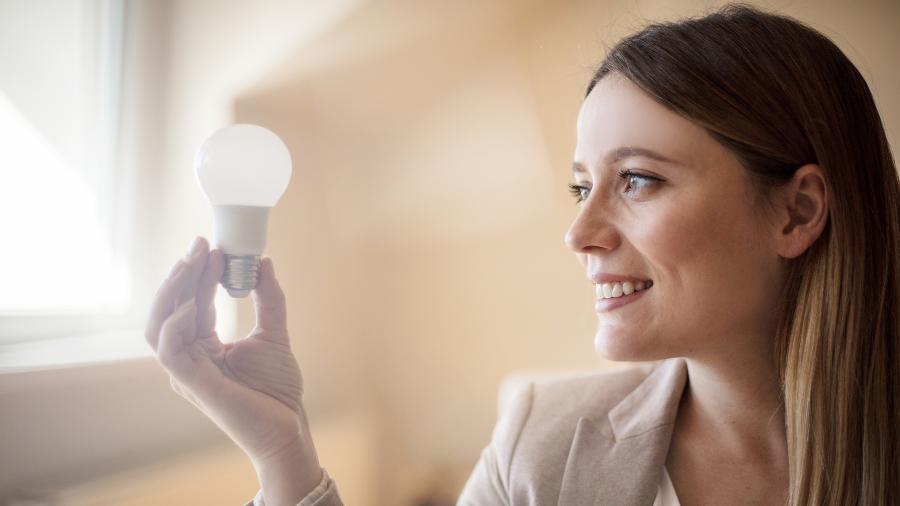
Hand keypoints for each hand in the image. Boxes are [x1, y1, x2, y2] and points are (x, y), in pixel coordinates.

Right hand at [145, 237, 321, 499]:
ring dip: (172, 292)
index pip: (192, 302)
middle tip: (200, 245)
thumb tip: (262, 262)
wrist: (287, 426)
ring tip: (190, 263)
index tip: (213, 247)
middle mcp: (188, 356)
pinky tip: (193, 303)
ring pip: (159, 327)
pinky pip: (170, 351)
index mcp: (202, 345)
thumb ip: (268, 299)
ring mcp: (186, 371)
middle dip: (183, 274)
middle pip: (171, 309)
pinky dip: (176, 325)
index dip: (199, 273)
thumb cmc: (276, 389)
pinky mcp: (192, 385)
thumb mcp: (273, 334)